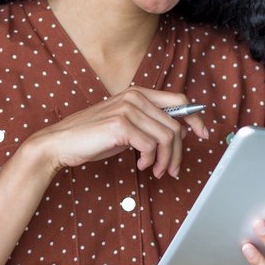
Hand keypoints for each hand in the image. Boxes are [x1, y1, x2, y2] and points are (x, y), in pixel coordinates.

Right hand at [28, 86, 208, 178]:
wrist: (61, 143)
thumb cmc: (94, 136)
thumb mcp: (127, 126)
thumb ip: (149, 124)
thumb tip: (179, 133)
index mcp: (139, 93)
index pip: (180, 100)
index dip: (196, 118)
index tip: (203, 134)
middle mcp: (136, 96)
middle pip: (176, 125)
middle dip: (177, 153)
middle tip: (170, 169)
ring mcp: (128, 109)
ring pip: (167, 137)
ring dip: (165, 160)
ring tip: (154, 170)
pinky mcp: (121, 124)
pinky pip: (151, 146)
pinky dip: (149, 160)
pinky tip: (139, 166)